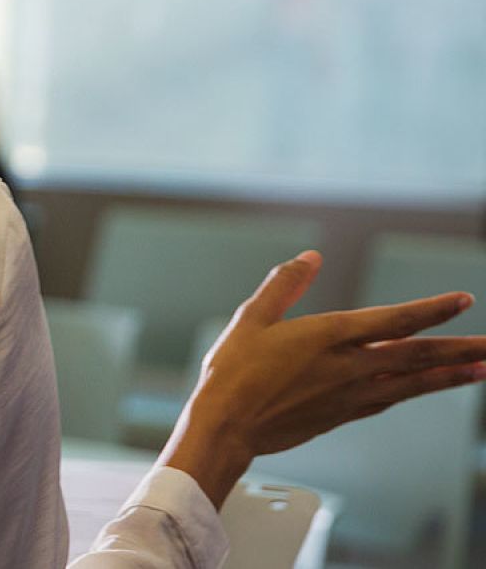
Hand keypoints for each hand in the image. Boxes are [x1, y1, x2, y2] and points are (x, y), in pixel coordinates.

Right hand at [162, 251, 482, 507]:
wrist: (226, 427)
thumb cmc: (232, 373)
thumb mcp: (251, 318)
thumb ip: (284, 285)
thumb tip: (310, 258)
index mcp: (328, 337)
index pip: (394, 321)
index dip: (432, 309)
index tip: (464, 300)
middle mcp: (348, 368)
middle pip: (418, 356)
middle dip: (462, 350)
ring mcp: (349, 395)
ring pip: (413, 384)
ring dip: (451, 376)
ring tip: (483, 370)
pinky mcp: (341, 415)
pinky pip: (388, 400)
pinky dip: (413, 391)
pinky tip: (424, 389)